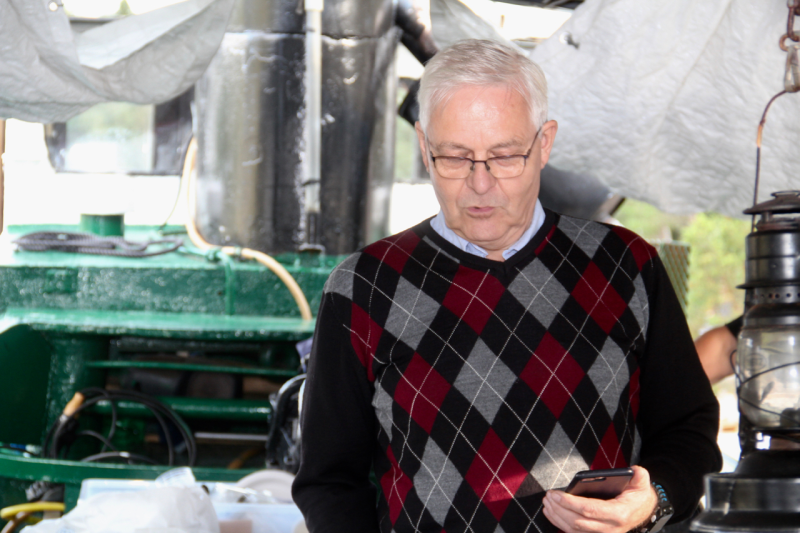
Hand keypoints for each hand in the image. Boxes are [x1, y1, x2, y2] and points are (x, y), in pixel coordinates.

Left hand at [542, 466, 656, 532]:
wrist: (642, 512)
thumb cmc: (637, 496)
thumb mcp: (641, 483)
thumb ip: (640, 475)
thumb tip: (634, 469)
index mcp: (618, 514)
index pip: (589, 510)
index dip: (570, 503)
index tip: (556, 494)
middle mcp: (609, 528)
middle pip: (578, 522)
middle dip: (560, 509)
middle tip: (548, 496)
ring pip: (574, 530)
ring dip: (557, 516)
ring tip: (547, 502)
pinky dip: (560, 523)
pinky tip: (551, 513)